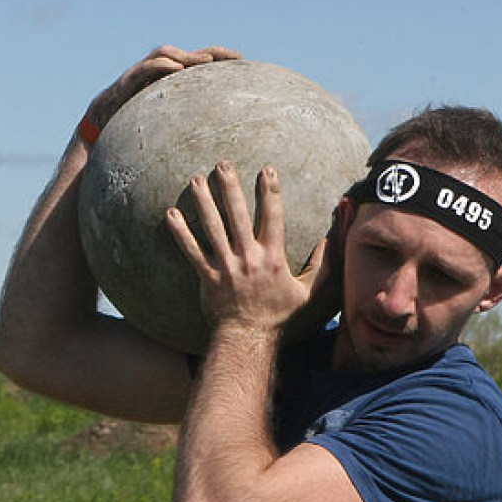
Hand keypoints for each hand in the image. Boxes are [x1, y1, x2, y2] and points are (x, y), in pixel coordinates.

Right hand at [81, 44, 241, 141]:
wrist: (93, 138)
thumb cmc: (127, 140)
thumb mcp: (161, 135)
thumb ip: (181, 132)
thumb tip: (210, 148)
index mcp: (164, 85)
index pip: (195, 66)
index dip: (218, 60)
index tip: (242, 62)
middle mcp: (152, 76)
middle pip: (185, 55)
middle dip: (210, 53)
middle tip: (233, 58)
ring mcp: (137, 77)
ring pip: (163, 55)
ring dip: (186, 56)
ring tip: (205, 61)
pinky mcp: (122, 85)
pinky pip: (141, 71)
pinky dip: (159, 67)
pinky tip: (175, 69)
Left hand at [166, 162, 316, 334]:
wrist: (247, 337)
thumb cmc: (277, 315)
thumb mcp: (307, 293)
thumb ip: (321, 266)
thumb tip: (331, 240)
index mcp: (273, 257)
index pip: (272, 216)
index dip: (270, 191)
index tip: (266, 169)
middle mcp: (248, 258)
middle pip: (237, 215)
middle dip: (230, 187)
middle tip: (222, 164)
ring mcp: (225, 266)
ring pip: (212, 227)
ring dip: (203, 201)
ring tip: (195, 179)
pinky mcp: (206, 276)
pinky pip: (190, 250)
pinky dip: (180, 232)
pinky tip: (171, 213)